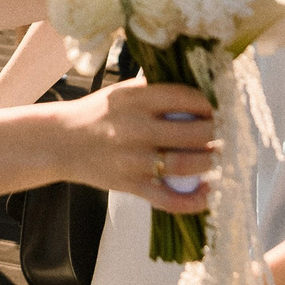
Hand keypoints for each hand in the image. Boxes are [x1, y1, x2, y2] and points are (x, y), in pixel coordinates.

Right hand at [54, 77, 215, 211]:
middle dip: (216, 134)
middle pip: (193, 132)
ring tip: (216, 158)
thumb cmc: (96, 114)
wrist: (60, 142)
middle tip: (223, 134)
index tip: (217, 108)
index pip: (186, 97)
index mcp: (136, 99)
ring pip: (186, 165)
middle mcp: (136, 128)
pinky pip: (167, 198)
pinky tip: (207, 194)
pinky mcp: (130, 185)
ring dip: (210, 162)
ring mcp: (134, 159)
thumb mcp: (122, 92)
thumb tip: (194, 83)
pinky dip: (192, 201)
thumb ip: (154, 90)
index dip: (209, 103)